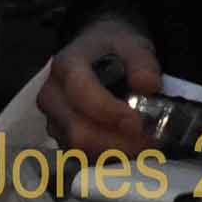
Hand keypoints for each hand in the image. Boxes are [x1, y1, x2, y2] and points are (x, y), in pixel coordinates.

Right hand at [37, 18, 161, 156]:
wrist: (96, 51)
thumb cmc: (113, 47)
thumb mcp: (132, 43)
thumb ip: (142, 61)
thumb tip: (148, 85)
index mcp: (66, 66)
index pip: (81, 95)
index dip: (110, 112)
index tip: (138, 122)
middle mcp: (52, 95)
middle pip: (78, 131)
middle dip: (116, 142)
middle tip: (149, 142)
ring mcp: (53, 120)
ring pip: (79, 149)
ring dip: (114, 153)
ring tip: (144, 145)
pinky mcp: (61, 137)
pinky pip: (81, 156)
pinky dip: (107, 157)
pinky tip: (130, 149)